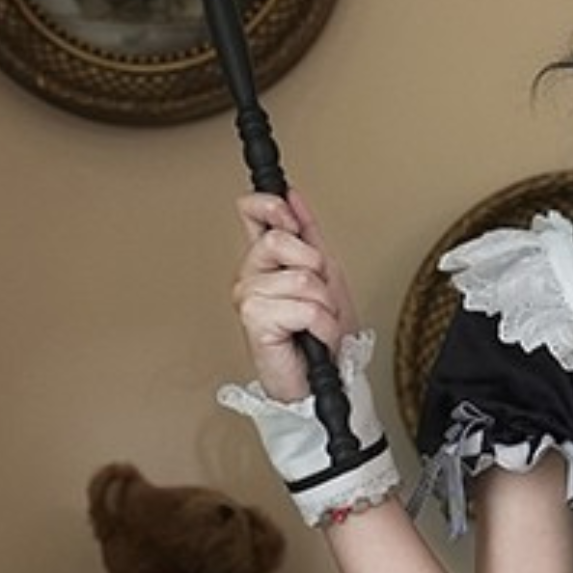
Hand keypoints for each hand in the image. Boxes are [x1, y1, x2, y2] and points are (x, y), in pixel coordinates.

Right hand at [231, 190, 360, 401]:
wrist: (324, 376)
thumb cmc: (319, 333)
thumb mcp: (324, 272)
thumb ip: (308, 233)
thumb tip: (292, 196)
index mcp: (264, 260)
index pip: (251, 211)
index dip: (271, 205)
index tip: (291, 217)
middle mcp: (250, 275)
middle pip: (280, 239)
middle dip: (315, 268)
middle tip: (316, 294)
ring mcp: (248, 297)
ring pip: (301, 278)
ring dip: (324, 304)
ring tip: (317, 321)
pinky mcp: (254, 320)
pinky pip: (306, 307)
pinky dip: (323, 325)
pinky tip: (314, 335)